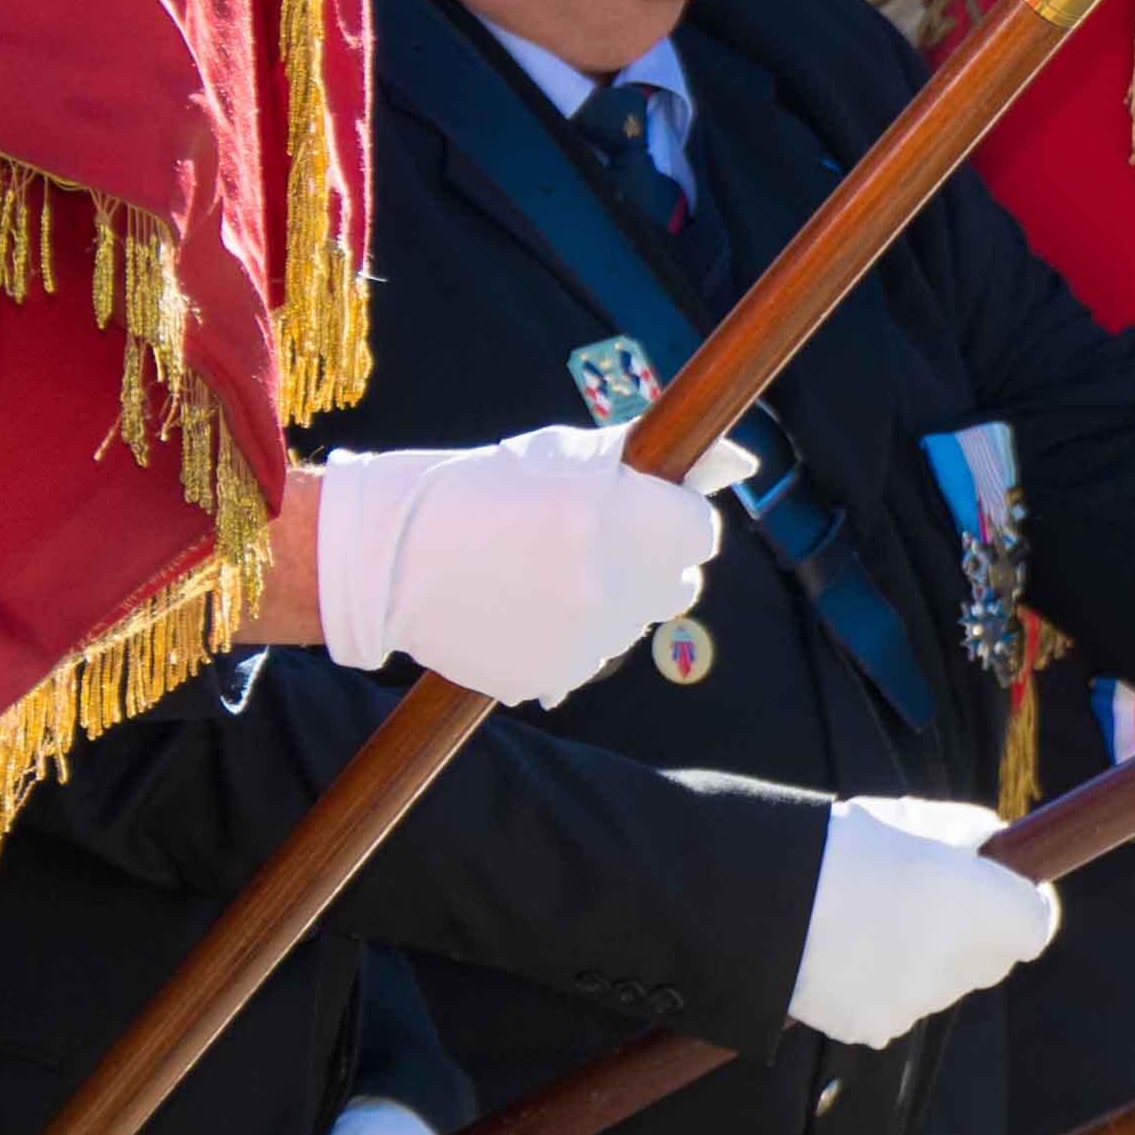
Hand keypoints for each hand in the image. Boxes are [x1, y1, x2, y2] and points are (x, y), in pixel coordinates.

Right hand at [313, 429, 756, 701]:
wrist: (391, 550)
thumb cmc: (489, 486)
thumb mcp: (573, 456)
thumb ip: (662, 462)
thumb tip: (742, 462)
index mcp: (638, 521)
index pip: (700, 533)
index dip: (669, 520)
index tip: (636, 514)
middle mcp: (626, 586)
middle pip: (677, 586)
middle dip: (648, 565)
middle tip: (589, 546)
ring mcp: (592, 640)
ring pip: (631, 625)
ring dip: (606, 603)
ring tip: (539, 573)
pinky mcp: (556, 679)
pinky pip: (585, 660)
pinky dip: (565, 639)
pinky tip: (518, 607)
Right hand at [789, 795, 1060, 1043]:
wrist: (756, 900)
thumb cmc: (840, 846)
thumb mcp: (914, 818)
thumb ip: (967, 835)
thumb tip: (990, 850)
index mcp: (977, 906)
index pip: (1035, 926)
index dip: (1026, 905)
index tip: (1011, 886)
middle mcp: (955, 964)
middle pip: (992, 959)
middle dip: (978, 933)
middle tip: (938, 900)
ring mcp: (915, 1002)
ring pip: (943, 984)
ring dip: (929, 960)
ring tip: (874, 921)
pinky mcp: (873, 1026)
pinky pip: (897, 1007)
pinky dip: (884, 986)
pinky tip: (847, 953)